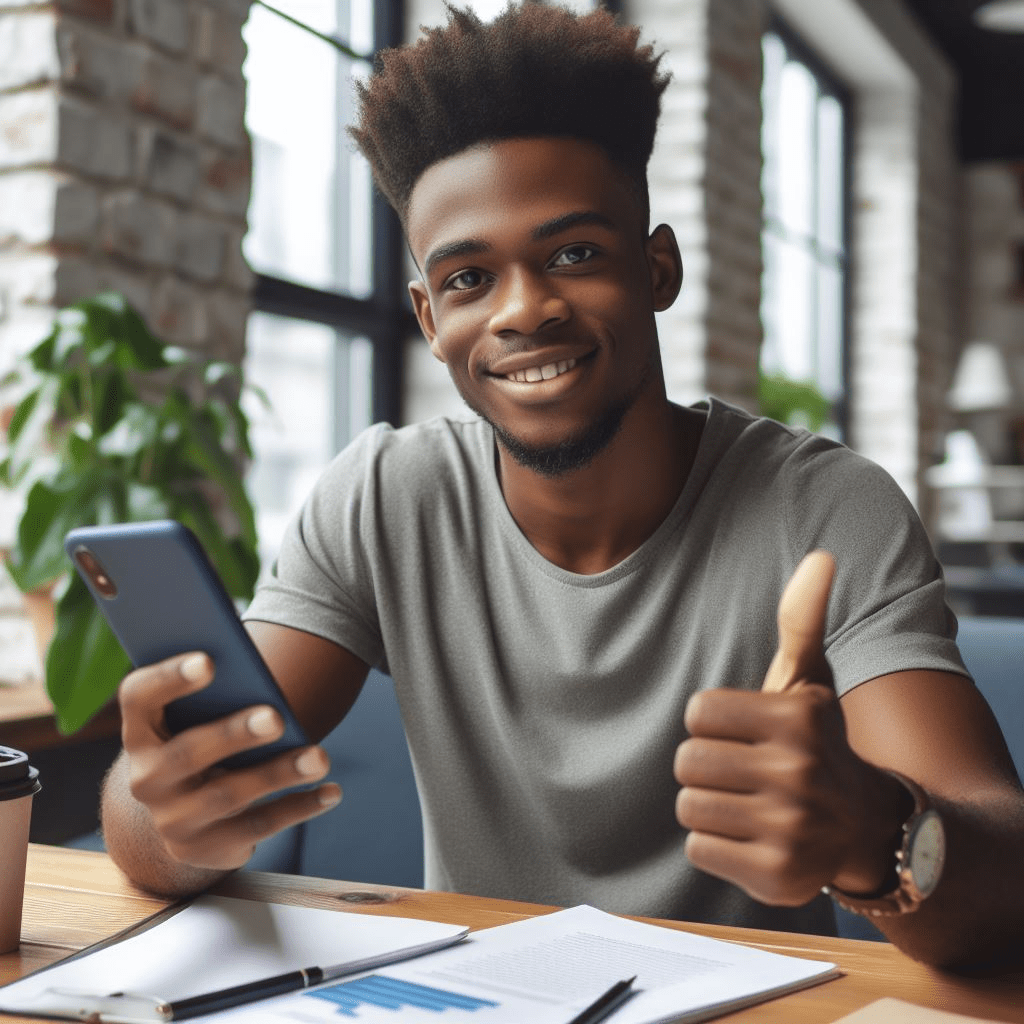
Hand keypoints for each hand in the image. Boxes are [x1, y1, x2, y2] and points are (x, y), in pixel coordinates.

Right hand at [118, 652, 341, 871]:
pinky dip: (298, 807)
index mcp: (141, 731)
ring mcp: (173, 819)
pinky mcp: (204, 848)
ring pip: (229, 795)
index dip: (169, 677)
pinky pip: (257, 827)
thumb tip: (263, 678)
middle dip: (234, 734)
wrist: (186, 815)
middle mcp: (146, 779)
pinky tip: (331, 791)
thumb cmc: (204, 742)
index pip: (139, 697)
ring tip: (320, 757)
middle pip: (187, 753)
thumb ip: (219, 695)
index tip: (209, 661)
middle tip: (277, 718)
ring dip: (279, 774)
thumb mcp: (200, 720)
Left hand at [673, 552, 898, 904]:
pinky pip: (699, 849)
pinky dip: (716, 844)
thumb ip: (803, 617)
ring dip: (709, 803)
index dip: (713, 721)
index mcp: (799, 718)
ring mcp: (791, 829)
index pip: (697, 712)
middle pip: (687, 761)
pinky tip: (753, 837)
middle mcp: (800, 772)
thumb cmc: (817, 741)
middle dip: (708, 764)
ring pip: (689, 805)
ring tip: (750, 802)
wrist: (864, 826)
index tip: (745, 731)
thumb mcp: (811, 679)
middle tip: (746, 771)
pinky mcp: (777, 876)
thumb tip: (821, 555)